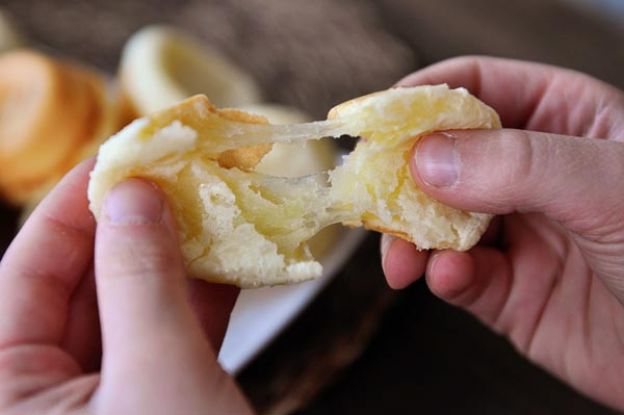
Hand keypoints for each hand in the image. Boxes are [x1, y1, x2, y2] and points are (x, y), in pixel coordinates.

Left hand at [0, 160, 251, 413]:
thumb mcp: (158, 374)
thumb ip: (141, 280)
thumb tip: (137, 195)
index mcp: (7, 391)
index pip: (27, 273)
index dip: (73, 207)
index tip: (120, 159)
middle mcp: (42, 395)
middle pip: (80, 289)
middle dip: (135, 233)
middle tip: (177, 182)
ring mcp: (98, 404)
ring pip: (128, 313)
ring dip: (175, 265)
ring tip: (211, 214)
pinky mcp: (148, 407)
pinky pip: (162, 343)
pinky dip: (197, 306)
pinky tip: (228, 265)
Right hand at [381, 56, 623, 409]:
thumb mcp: (608, 186)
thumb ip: (517, 165)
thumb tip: (426, 158)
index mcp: (565, 122)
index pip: (478, 88)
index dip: (422, 99)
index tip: (374, 123)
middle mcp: (534, 175)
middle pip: (445, 157)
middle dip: (403, 177)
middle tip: (371, 195)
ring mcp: (520, 234)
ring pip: (439, 221)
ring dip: (411, 236)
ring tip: (402, 256)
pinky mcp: (511, 292)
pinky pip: (460, 277)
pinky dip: (443, 278)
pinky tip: (447, 278)